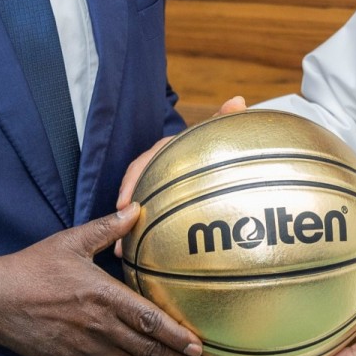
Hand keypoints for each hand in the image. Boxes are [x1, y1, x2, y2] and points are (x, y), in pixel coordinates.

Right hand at [0, 203, 212, 355]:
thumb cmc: (32, 268)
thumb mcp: (70, 242)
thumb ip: (106, 228)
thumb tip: (136, 208)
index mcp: (101, 296)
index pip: (147, 320)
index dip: (174, 335)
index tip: (198, 345)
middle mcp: (97, 326)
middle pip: (146, 350)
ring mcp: (84, 347)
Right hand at [115, 96, 247, 255]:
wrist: (215, 160)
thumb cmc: (213, 147)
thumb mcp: (217, 135)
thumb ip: (225, 120)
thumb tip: (237, 100)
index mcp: (166, 151)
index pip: (144, 162)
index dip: (133, 182)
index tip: (126, 203)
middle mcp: (157, 167)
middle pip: (135, 187)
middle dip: (124, 210)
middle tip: (118, 234)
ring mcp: (155, 186)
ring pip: (136, 205)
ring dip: (125, 227)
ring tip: (119, 251)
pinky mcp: (157, 204)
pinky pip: (142, 218)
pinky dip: (134, 235)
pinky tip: (130, 256)